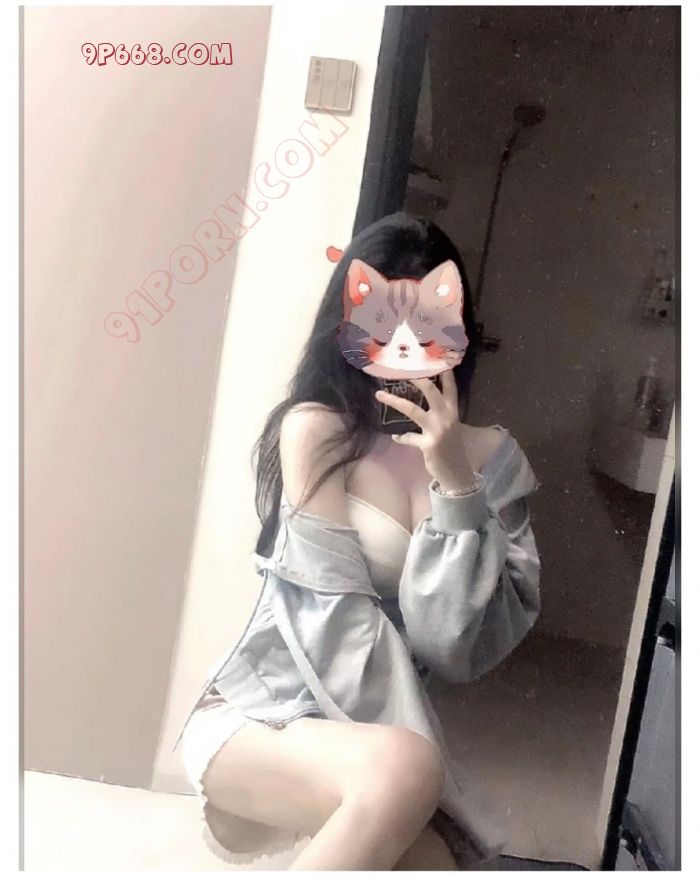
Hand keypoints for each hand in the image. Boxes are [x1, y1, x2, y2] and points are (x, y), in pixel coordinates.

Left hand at [374, 369, 477, 491]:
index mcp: (453, 412)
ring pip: (413, 410)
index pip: (450, 388)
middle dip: (417, 378)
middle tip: (402, 368)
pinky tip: (395, 436)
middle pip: (431, 391)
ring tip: (379, 395)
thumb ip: (437, 416)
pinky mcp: (428, 444)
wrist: (457, 473)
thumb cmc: (451, 449)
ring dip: (394, 401)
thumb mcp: (448, 429)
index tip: (436, 358)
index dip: (444, 373)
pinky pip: (408, 438)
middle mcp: (446, 417)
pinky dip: (401, 437)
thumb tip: (417, 407)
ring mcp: (437, 430)